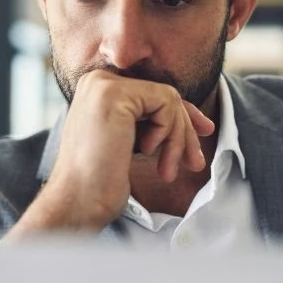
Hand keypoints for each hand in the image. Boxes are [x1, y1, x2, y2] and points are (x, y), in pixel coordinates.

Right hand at [5, 70, 213, 238]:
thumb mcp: (131, 143)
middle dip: (185, 130)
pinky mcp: (114, 95)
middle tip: (195, 163)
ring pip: (169, 99)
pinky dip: (168, 132)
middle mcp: (97, 81)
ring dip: (178, 138)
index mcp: (97, 90)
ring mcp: (103, 85)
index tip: (204, 133)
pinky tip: (148, 153)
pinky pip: (166, 103)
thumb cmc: (100, 183)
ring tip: (168, 170)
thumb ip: (150, 122)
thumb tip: (193, 117)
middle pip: (163, 95)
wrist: (78, 202)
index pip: (152, 94)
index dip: (181, 114)